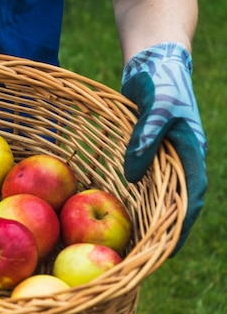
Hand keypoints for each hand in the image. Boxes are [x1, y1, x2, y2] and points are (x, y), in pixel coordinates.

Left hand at [121, 42, 206, 254]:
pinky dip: (139, 193)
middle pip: (177, 200)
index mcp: (191, 151)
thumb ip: (145, 139)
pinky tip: (122, 206)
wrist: (154, 61)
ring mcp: (166, 153)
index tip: (168, 249)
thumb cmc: (159, 81)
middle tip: (144, 253)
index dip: (182, 224)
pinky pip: (146, 176)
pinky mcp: (150, 147)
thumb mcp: (156, 107)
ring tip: (132, 238)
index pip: (192, 196)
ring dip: (151, 213)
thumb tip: (132, 176)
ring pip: (161, 190)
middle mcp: (181, 157)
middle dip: (165, 227)